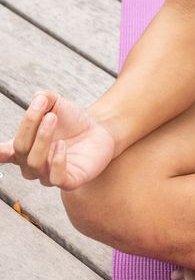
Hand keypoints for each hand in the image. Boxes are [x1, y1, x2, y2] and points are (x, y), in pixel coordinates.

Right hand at [0, 92, 115, 191]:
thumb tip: (38, 98)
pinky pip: (56, 178)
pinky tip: (62, 146)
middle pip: (21, 149)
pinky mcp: (69, 181)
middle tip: (48, 113)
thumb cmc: (72, 120)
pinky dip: (57, 162)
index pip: (6, 152)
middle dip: (30, 127)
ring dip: (42, 139)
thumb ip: (44, 98)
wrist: (99, 131)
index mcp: (25, 147)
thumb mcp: (57, 104)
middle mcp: (32, 164)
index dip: (0, 152)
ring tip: (53, 119)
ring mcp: (49, 175)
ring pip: (35, 164)